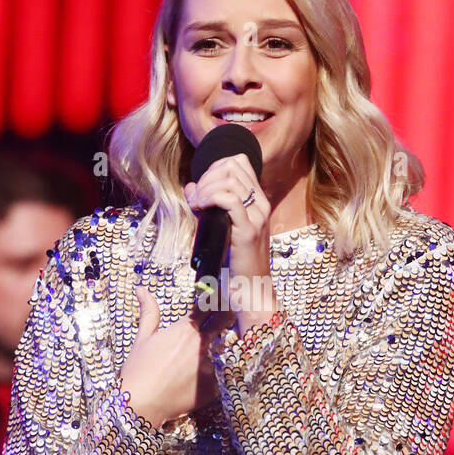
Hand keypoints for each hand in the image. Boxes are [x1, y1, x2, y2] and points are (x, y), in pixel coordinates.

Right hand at [118, 286, 233, 429]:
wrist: (140, 405)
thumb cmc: (138, 370)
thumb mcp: (142, 338)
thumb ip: (149, 312)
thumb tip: (141, 289)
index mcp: (185, 329)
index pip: (209, 306)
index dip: (215, 299)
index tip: (219, 296)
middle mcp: (202, 345)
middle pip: (224, 321)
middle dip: (227, 316)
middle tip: (226, 317)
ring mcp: (210, 366)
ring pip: (220, 352)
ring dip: (214, 352)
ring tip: (193, 363)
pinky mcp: (213, 387)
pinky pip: (216, 377)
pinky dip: (208, 378)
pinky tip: (190, 384)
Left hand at [183, 154, 276, 332]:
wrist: (252, 291)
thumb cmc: (235, 264)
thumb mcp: (222, 229)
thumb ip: (209, 207)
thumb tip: (192, 187)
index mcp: (258, 202)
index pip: (239, 163)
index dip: (215, 167)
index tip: (202, 187)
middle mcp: (261, 205)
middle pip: (233, 166)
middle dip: (208, 176)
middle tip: (197, 197)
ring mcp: (257, 217)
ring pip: (230, 180)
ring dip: (206, 187)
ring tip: (197, 204)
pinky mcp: (248, 231)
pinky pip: (229, 200)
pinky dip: (209, 198)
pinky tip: (201, 208)